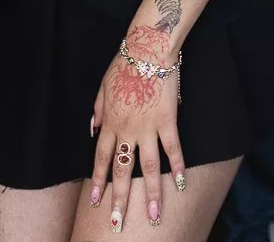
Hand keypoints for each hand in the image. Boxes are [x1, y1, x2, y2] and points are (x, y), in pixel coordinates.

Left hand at [87, 25, 184, 233]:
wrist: (148, 50)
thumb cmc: (125, 65)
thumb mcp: (102, 87)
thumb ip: (97, 111)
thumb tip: (92, 129)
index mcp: (110, 124)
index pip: (101, 160)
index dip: (97, 182)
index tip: (95, 201)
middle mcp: (127, 131)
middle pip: (122, 171)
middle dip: (119, 199)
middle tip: (118, 223)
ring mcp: (148, 128)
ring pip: (147, 167)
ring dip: (150, 193)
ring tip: (154, 215)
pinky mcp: (167, 121)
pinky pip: (173, 148)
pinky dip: (177, 166)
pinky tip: (181, 183)